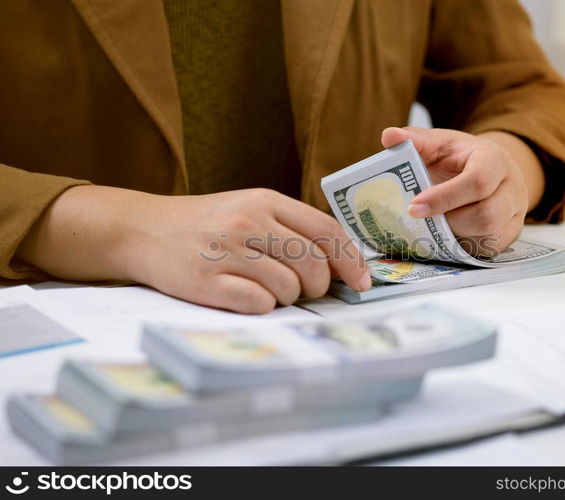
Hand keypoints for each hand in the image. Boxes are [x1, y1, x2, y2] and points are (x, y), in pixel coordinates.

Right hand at [17, 186, 369, 312]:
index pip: (327, 230)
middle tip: (306, 290)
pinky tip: (247, 296)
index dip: (352, 260)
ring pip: (288, 288)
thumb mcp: (249, 208)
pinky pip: (258, 304)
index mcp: (265, 201)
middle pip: (313, 263)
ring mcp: (226, 251)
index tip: (362, 282)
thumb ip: (292, 228)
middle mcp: (248, 222)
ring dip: (288, 297)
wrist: (143, 229)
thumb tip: (342, 263)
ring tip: (267, 288)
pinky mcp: (207, 282)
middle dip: (319, 285)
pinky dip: (262, 306)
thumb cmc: (206, 223)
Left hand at [381, 127, 543, 254]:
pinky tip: (447, 234)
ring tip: (435, 224)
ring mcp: (514, 215)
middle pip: (486, 215)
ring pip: (487, 236)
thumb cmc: (460, 158)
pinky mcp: (509, 235)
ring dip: (455, 235)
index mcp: (494, 160)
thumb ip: (415, 140)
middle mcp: (513, 188)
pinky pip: (487, 250)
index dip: (444, 198)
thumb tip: (389, 136)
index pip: (477, 182)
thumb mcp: (440, 143)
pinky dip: (462, 246)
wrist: (489, 170)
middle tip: (421, 219)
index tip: (413, 208)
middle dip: (448, 221)